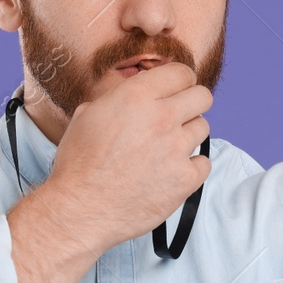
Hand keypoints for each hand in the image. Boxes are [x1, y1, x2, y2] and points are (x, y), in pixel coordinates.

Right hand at [40, 61, 211, 257]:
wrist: (81, 209)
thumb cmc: (78, 164)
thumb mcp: (87, 115)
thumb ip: (119, 98)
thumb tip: (136, 92)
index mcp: (136, 96)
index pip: (181, 73)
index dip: (178, 81)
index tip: (174, 90)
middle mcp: (162, 118)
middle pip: (202, 96)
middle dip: (192, 102)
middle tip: (178, 115)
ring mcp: (177, 149)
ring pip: (203, 128)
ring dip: (188, 134)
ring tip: (166, 148)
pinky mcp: (185, 178)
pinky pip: (204, 162)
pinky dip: (191, 166)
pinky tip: (171, 171)